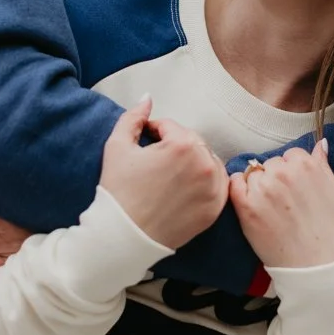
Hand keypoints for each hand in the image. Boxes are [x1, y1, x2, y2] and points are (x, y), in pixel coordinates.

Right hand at [101, 98, 228, 248]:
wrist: (124, 236)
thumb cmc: (119, 191)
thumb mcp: (117, 146)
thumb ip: (133, 117)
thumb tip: (147, 98)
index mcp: (183, 145)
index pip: (171, 127)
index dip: (154, 132)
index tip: (144, 144)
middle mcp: (204, 164)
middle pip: (192, 142)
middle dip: (174, 146)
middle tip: (155, 162)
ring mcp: (213, 188)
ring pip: (207, 161)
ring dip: (192, 162)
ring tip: (170, 174)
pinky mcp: (215, 208)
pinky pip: (216, 184)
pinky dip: (205, 181)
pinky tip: (185, 187)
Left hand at [228, 141, 333, 268]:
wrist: (319, 267)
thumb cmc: (333, 233)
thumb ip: (323, 166)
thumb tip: (319, 144)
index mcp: (306, 165)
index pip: (291, 155)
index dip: (293, 173)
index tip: (296, 191)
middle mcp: (283, 173)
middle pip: (271, 164)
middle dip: (276, 179)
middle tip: (285, 204)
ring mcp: (263, 189)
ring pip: (253, 174)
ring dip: (258, 187)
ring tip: (272, 211)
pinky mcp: (247, 207)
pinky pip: (234, 184)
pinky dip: (239, 190)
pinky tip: (251, 205)